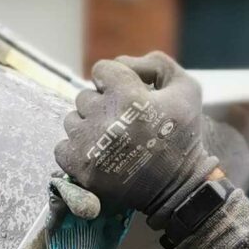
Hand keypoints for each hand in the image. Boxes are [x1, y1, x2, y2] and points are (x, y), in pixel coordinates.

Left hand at [53, 51, 217, 222]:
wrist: (179, 187)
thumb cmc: (183, 136)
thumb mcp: (186, 87)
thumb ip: (155, 63)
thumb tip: (121, 62)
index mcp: (128, 95)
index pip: (101, 70)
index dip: (115, 80)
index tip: (127, 96)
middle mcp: (104, 117)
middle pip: (84, 96)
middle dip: (102, 105)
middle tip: (122, 122)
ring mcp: (90, 144)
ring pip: (72, 121)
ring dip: (88, 126)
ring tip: (110, 140)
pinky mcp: (80, 168)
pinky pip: (62, 147)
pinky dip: (76, 150)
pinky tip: (97, 154)